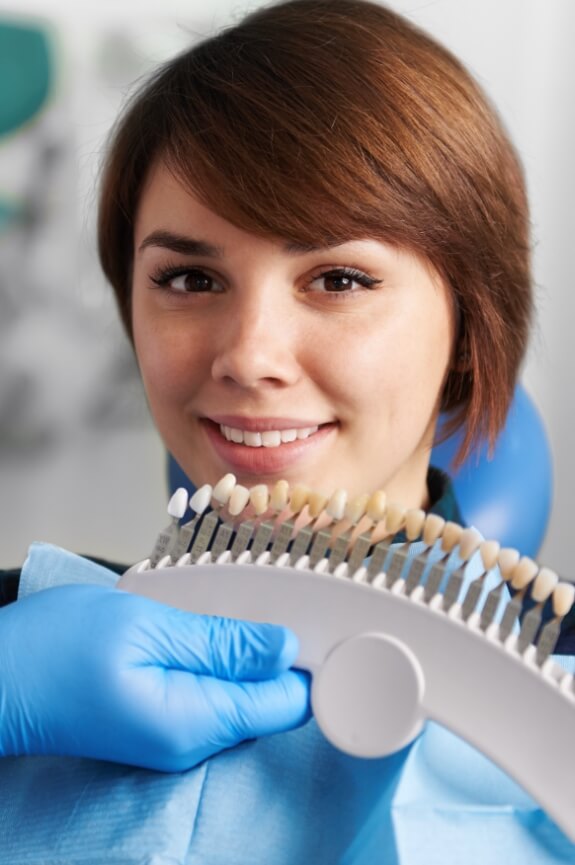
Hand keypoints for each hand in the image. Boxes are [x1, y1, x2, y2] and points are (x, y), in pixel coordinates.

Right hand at [0, 584, 309, 769]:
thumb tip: (285, 648)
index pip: (289, 706)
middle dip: (277, 656)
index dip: (310, 665)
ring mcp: (175, 738)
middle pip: (269, 703)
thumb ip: (220, 642)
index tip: (316, 623)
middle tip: (266, 603)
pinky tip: (200, 633)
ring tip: (225, 613)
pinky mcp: (160, 725)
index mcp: (196, 722)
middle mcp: (192, 742)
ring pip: (241, 697)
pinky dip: (217, 664)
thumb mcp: (146, 627)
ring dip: (244, 656)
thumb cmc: (56, 650)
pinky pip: (212, 696)